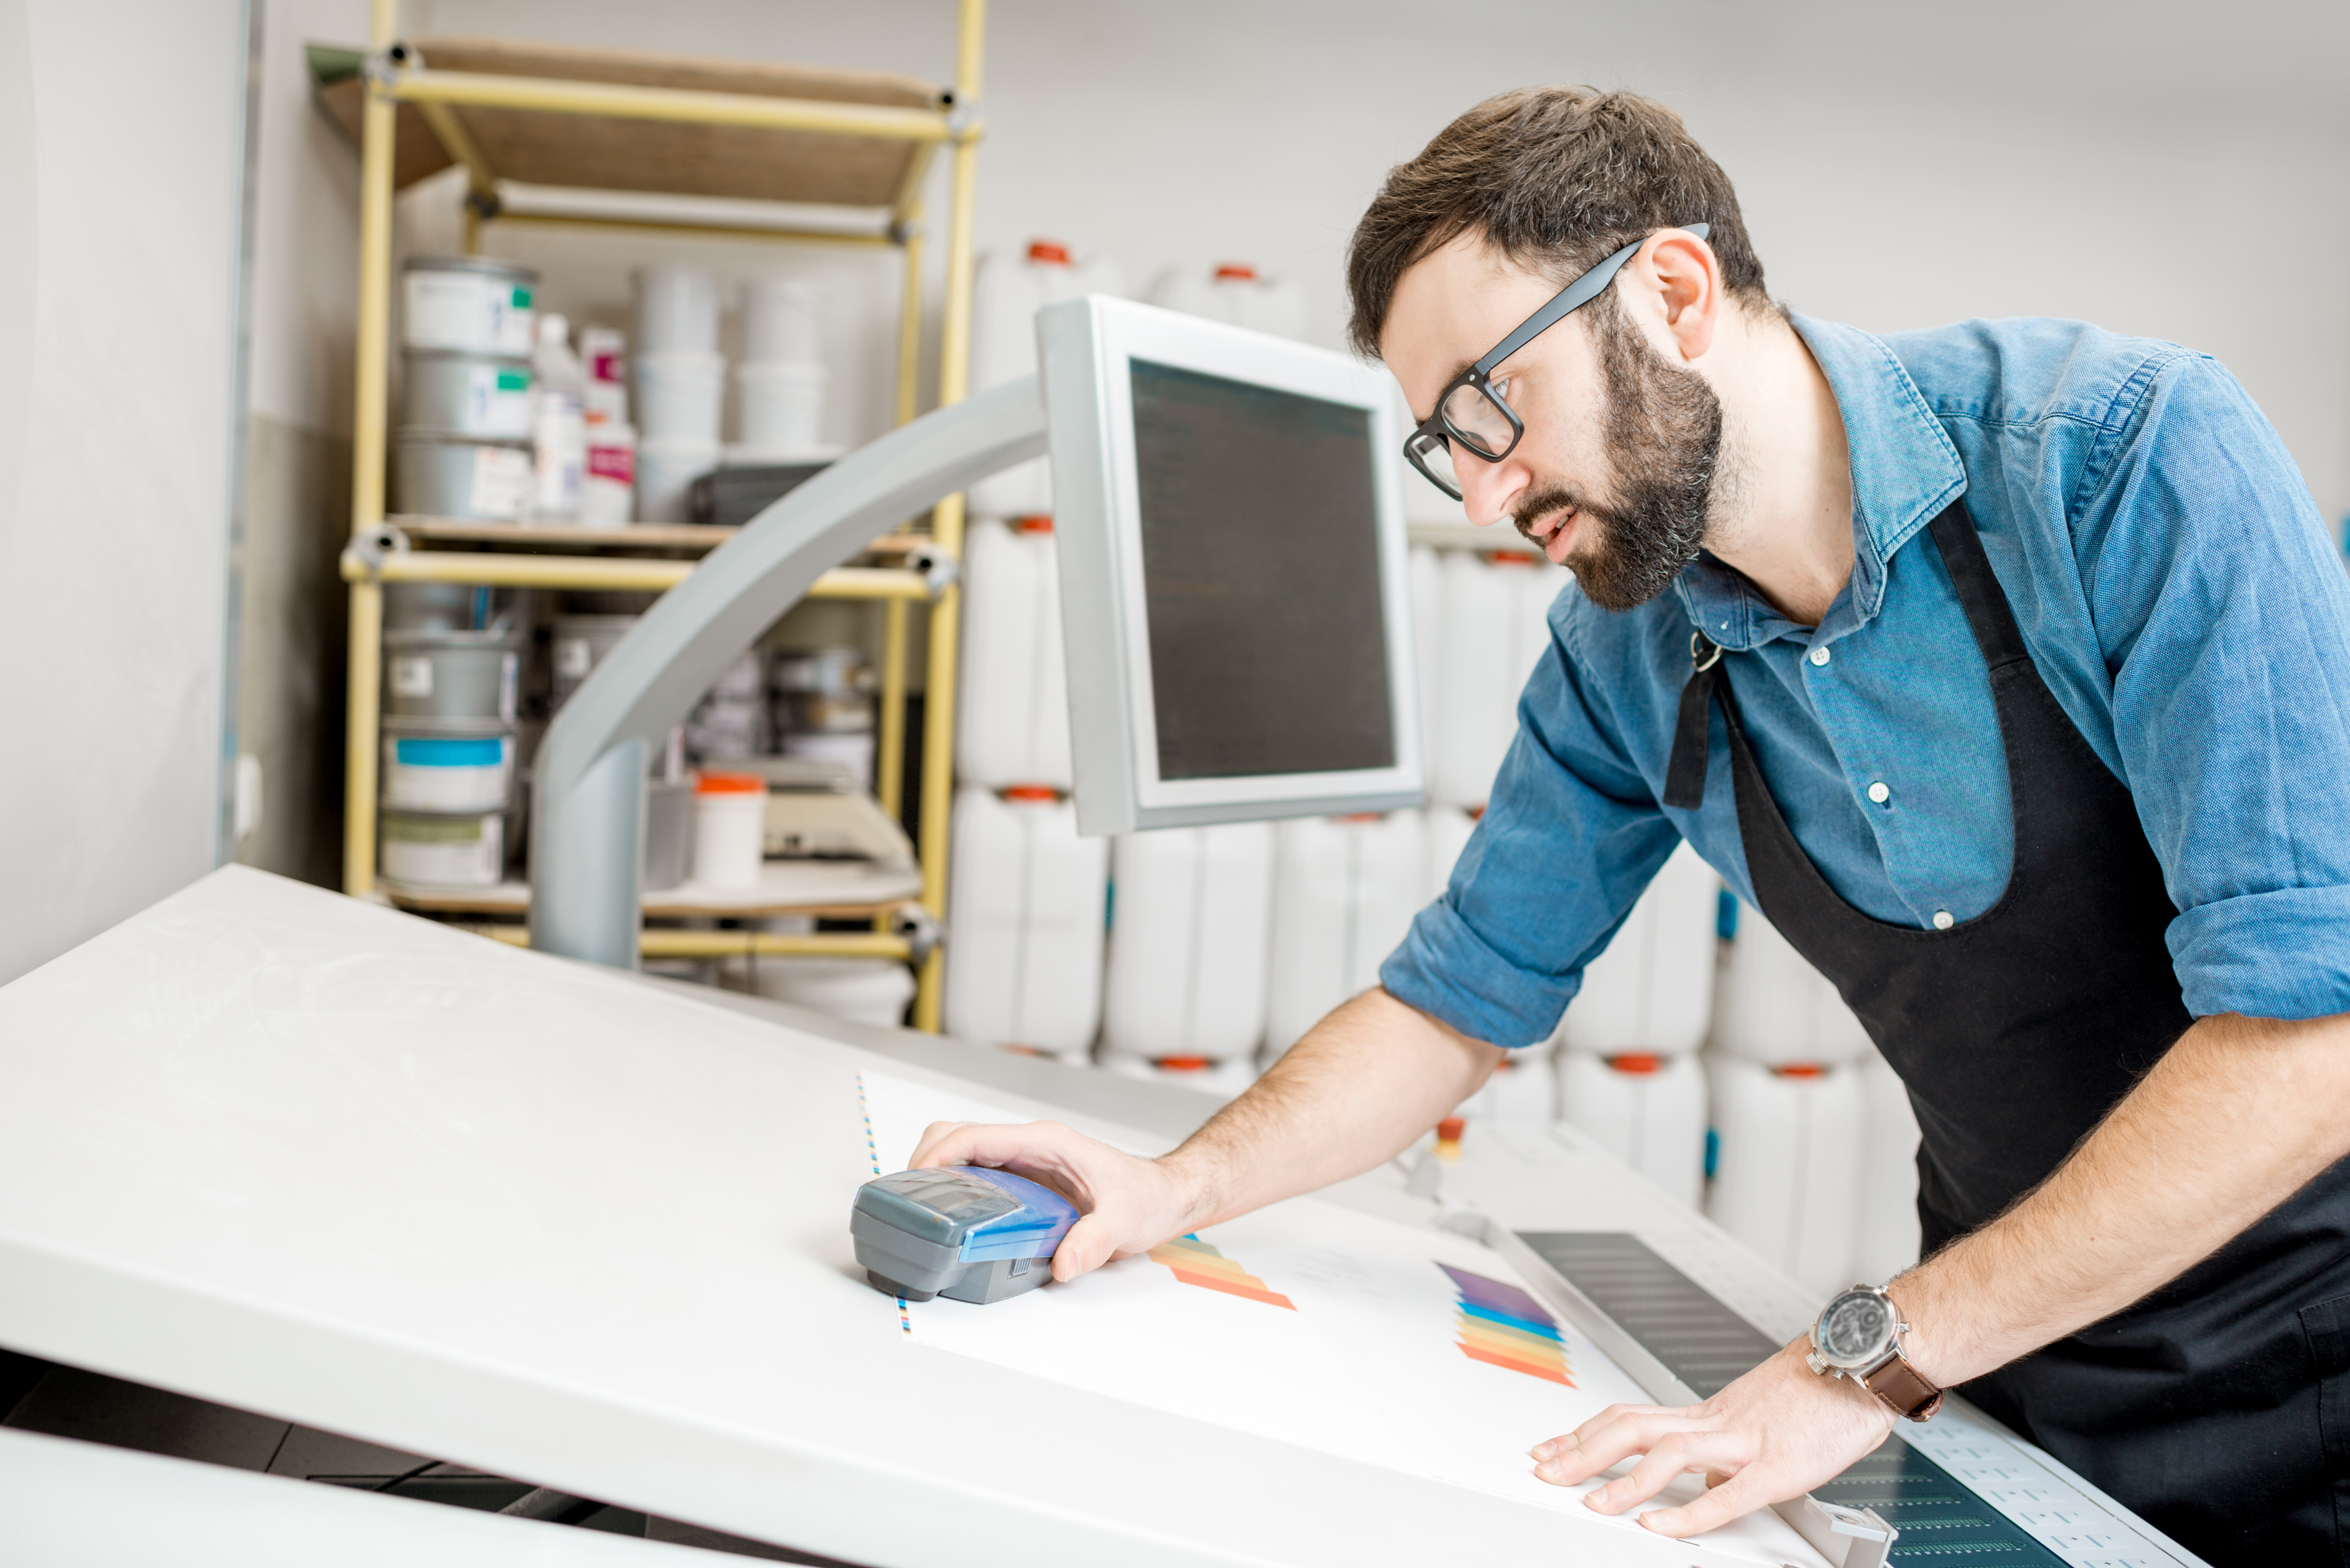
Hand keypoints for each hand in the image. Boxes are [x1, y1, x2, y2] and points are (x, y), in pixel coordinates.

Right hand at [905, 1120, 1206, 1282]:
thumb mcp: (1125, 1221)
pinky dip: (953, 1188)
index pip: (976, 1135)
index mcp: (1046, 1141)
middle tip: (913, 1204)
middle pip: (957, 1136)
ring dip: (935, 1175)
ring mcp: (1023, 1161)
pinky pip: (975, 1174)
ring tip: (923, 1213)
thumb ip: (1094, 1241)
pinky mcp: (1022, 1179)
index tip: (918, 1181)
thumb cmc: (1146, 1197)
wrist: (1164, 1196)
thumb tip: (1064, 1264)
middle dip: (925, 1162)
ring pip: (961, 1152)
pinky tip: (951, 1219)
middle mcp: (1029, 1145)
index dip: (940, 1154)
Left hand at [1529, 1339, 1896, 1536]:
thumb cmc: (1818, 1391)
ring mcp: (1745, 1440)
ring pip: (1668, 1454)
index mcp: (1709, 1413)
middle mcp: (1717, 1420)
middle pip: (1632, 1428)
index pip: (1631, 1416)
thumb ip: (1723, 1450)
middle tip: (1543, 1469)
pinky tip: (1661, 1526)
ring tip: (1592, 1503)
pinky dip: (1690, 1512)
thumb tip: (1704, 1479)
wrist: (1863, 1366)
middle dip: (1581, 1450)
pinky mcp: (1779, 1465)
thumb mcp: (1758, 1420)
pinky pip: (1728, 1494)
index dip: (1585, 1432)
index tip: (1551, 1446)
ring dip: (1624, 1481)